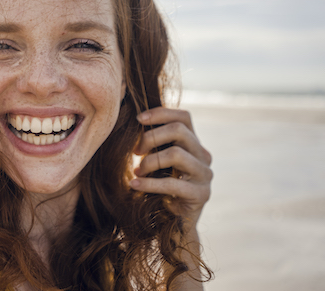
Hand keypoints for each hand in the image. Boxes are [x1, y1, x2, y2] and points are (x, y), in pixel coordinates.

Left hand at [129, 107, 212, 227]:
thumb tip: (132, 123)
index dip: (161, 113)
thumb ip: (153, 144)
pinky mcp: (201, 194)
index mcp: (193, 144)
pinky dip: (150, 183)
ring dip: (150, 161)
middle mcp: (203, 155)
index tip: (138, 118)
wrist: (173, 225)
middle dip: (151, 137)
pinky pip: (173, 183)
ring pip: (176, 154)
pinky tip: (135, 184)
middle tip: (134, 151)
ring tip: (137, 172)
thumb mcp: (156, 162)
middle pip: (179, 130)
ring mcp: (205, 174)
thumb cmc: (159, 189)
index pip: (184, 117)